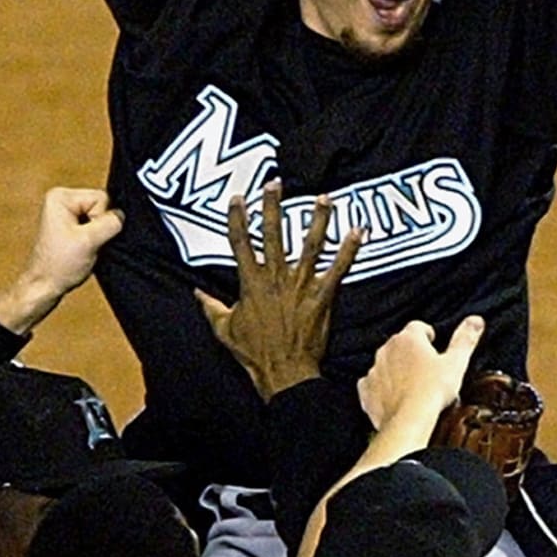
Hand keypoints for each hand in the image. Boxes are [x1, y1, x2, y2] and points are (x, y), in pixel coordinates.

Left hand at [0, 188, 122, 334]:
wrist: (45, 286)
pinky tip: (83, 247)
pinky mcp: (70, 224)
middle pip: (102, 205)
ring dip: (98, 234)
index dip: (102, 220)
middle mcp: (61, 199)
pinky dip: (94, 237)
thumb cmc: (59, 265)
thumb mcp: (90, 241)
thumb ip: (111, 223)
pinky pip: (95, 224)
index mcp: (60, 196)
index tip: (86, 238)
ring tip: (83, 247)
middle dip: (100, 227)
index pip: (102, 198)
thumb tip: (122, 215)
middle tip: (86, 244)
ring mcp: (65, 211)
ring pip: (101, 216)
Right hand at [196, 185, 363, 399]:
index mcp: (251, 283)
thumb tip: (196, 291)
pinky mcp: (323, 296)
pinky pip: (338, 269)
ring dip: (318, 220)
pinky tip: (360, 231)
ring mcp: (302, 285)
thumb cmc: (253, 354)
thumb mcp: (225, 330)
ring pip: (310, 245)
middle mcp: (276, 278)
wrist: (284, 373)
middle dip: (273, 207)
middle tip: (275, 183)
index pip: (240, 243)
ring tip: (324, 198)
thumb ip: (211, 307)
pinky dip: (350, 250)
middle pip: (273, 234)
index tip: (238, 198)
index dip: (237, 219)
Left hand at [357, 317, 484, 437]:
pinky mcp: (366, 390)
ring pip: (385, 363)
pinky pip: (372, 384)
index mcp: (409, 339)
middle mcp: (387, 350)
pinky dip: (381, 388)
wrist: (409, 420)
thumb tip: (475, 320)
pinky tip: (393, 397)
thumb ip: (465, 339)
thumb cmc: (432, 391)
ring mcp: (374, 370)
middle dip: (411, 353)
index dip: (427, 334)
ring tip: (412, 385)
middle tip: (427, 368)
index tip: (434, 344)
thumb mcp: (456, 362)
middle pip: (400, 344)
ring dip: (396, 370)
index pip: (418, 327)